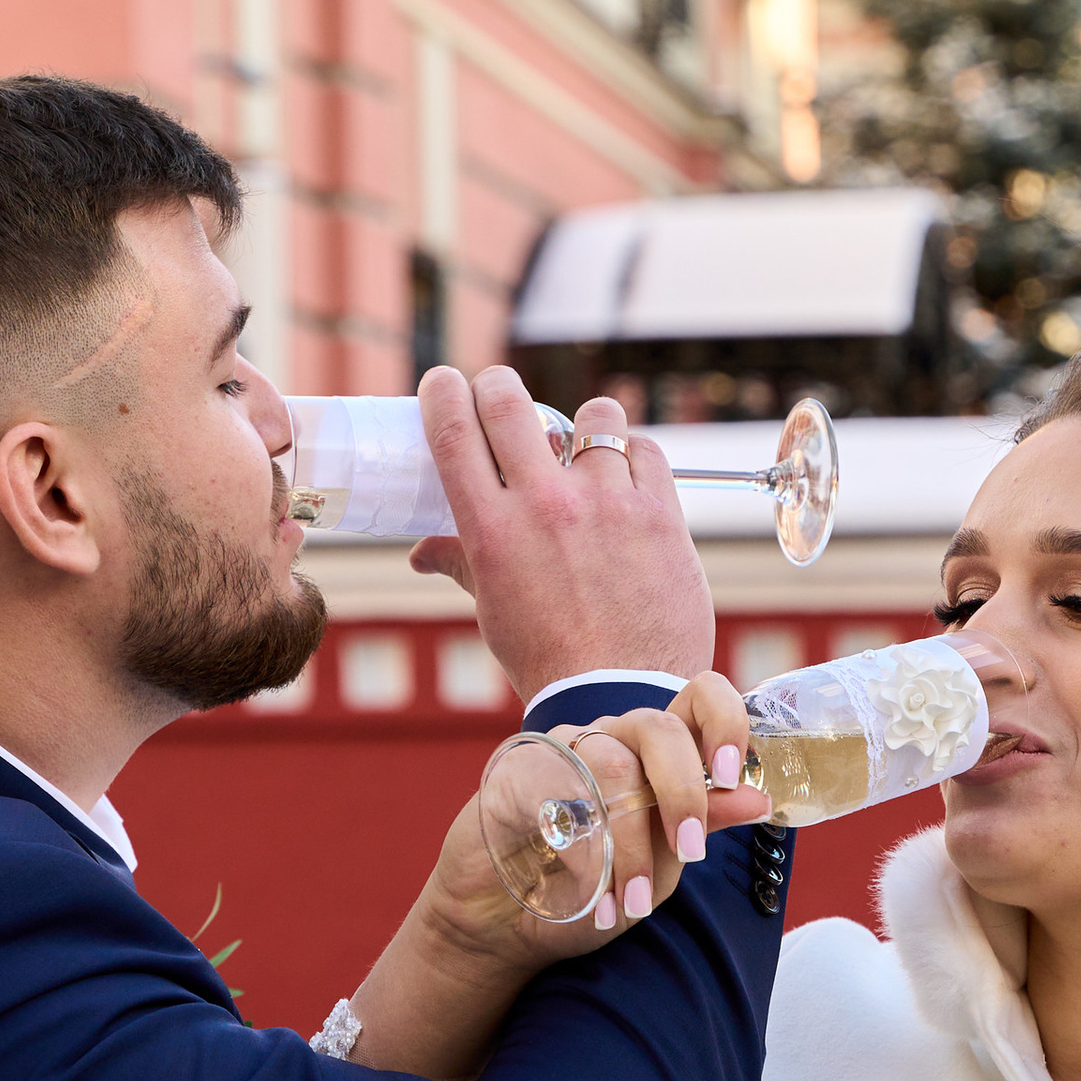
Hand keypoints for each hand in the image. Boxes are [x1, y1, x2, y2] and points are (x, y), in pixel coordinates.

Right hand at [329, 675, 765, 1080]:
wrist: (505, 922)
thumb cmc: (589, 889)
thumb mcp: (658, 865)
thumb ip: (701, 826)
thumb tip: (760, 799)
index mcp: (657, 752)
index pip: (701, 698)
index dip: (726, 722)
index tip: (734, 777)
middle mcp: (613, 737)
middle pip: (660, 728)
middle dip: (684, 792)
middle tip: (690, 852)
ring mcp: (563, 748)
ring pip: (612, 765)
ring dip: (631, 844)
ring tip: (632, 905)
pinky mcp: (518, 770)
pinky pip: (559, 793)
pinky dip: (585, 853)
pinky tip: (590, 897)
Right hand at [410, 371, 714, 700]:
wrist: (623, 697)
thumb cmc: (550, 659)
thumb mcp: (492, 612)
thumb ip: (462, 563)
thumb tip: (422, 551)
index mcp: (492, 530)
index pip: (454, 431)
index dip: (444, 392)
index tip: (445, 383)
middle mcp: (545, 506)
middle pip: (510, 402)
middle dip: (499, 387)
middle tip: (502, 396)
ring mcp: (606, 504)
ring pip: (593, 417)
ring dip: (583, 425)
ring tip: (585, 448)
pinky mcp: (659, 513)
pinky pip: (646, 449)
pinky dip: (633, 456)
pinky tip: (628, 479)